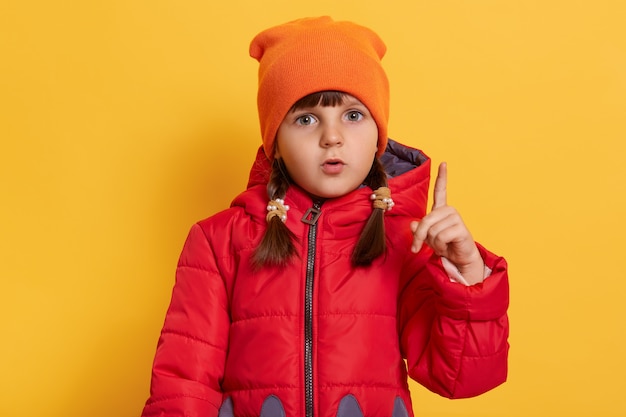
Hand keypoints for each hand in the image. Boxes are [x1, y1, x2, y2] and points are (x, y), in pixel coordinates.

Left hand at [410, 162, 484, 284]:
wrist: (459, 259)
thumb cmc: (444, 245)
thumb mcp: (426, 237)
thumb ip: (418, 230)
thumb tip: (414, 224)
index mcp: (441, 210)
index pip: (440, 191)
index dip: (442, 177)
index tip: (443, 163)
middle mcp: (449, 210)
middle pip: (425, 220)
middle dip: (420, 237)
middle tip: (419, 248)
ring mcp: (455, 217)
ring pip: (432, 231)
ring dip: (433, 243)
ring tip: (442, 245)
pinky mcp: (460, 227)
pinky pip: (440, 237)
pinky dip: (440, 246)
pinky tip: (447, 246)